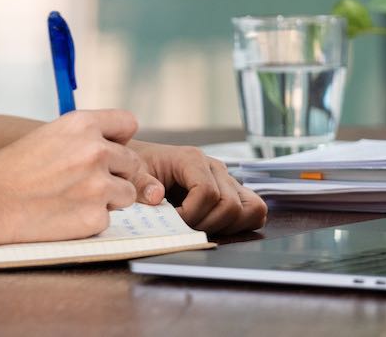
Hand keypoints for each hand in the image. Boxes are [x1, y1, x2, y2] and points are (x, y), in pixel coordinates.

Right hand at [0, 110, 161, 242]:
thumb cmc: (11, 170)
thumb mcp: (48, 136)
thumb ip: (84, 139)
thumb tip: (118, 152)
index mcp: (82, 124)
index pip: (127, 123)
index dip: (120, 139)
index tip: (110, 151)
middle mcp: (96, 150)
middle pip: (132, 163)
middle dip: (115, 174)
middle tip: (83, 184)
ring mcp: (98, 185)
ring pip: (127, 193)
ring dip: (108, 199)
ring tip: (72, 200)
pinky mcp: (95, 217)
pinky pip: (107, 219)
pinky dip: (89, 220)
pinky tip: (62, 216)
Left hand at [129, 141, 267, 234]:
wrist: (141, 160)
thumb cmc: (137, 167)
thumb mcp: (131, 173)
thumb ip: (140, 184)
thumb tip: (157, 196)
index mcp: (191, 159)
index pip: (207, 193)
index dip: (190, 215)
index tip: (172, 221)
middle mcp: (215, 167)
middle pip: (230, 205)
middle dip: (206, 224)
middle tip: (184, 227)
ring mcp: (226, 179)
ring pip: (250, 209)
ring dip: (226, 227)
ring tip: (199, 226)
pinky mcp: (232, 191)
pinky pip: (253, 210)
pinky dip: (239, 224)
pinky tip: (213, 225)